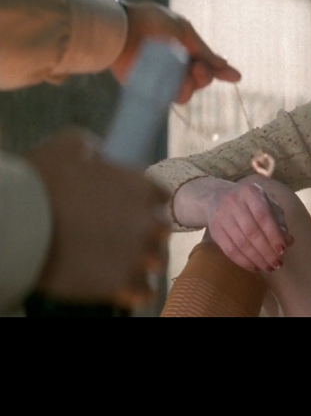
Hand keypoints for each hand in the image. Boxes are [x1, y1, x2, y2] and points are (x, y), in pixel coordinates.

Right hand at [26, 130, 170, 308]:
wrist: (21, 223)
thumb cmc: (41, 181)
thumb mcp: (69, 146)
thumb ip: (93, 149)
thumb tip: (96, 154)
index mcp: (142, 188)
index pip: (160, 198)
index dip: (143, 205)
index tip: (126, 212)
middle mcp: (149, 221)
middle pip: (161, 230)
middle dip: (145, 233)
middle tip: (119, 239)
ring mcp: (138, 254)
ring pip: (155, 261)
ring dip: (141, 262)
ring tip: (116, 264)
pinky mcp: (122, 283)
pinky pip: (143, 292)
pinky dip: (134, 290)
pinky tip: (118, 286)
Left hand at [110, 1, 241, 102]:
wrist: (123, 28)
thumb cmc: (151, 23)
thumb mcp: (183, 31)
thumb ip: (203, 51)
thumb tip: (225, 65)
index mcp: (185, 50)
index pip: (207, 65)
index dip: (221, 71)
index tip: (235, 76)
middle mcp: (176, 66)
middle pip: (201, 81)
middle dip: (205, 76)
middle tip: (198, 67)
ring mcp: (162, 78)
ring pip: (187, 92)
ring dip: (191, 84)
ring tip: (185, 74)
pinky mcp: (148, 88)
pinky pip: (168, 97)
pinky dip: (176, 91)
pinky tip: (175, 82)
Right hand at [183, 177, 294, 272]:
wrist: (217, 198)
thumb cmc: (250, 204)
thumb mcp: (267, 205)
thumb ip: (279, 222)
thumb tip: (289, 241)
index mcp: (251, 192)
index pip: (263, 216)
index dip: (274, 235)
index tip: (283, 250)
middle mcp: (234, 202)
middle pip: (252, 232)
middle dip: (266, 251)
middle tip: (277, 264)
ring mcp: (221, 216)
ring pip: (240, 243)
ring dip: (257, 259)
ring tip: (269, 268)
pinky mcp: (214, 230)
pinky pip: (229, 250)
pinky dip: (244, 261)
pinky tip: (255, 267)